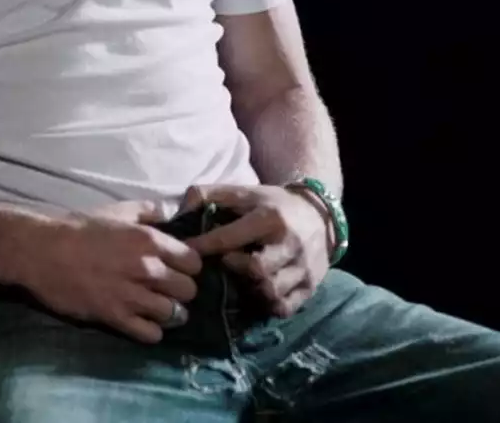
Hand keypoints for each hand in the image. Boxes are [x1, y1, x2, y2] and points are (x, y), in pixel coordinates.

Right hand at [0, 200, 205, 344]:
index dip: (187, 266)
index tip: (176, 268)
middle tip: (165, 289)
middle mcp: (147, 269)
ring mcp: (131, 295)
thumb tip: (175, 210)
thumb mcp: (116, 211)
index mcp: (149, 240)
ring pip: (174, 314)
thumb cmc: (77, 227)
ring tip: (155, 308)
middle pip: (188, 290)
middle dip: (180, 291)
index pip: (193, 262)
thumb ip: (149, 211)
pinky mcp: (114, 317)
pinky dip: (150, 331)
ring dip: (168, 313)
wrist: (40, 251)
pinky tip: (141, 322)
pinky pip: (150, 334)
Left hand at [182, 183, 332, 317]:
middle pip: (257, 271)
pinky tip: (259, 294)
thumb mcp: (243, 192)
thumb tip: (179, 212)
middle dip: (235, 270)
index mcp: (269, 218)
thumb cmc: (272, 204)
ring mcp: (303, 268)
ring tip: (243, 281)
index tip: (188, 251)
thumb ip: (208, 195)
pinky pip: (285, 307)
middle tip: (225, 265)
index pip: (230, 238)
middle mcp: (289, 244)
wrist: (320, 215)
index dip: (204, 247)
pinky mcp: (311, 287)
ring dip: (251, 290)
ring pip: (272, 292)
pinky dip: (268, 305)